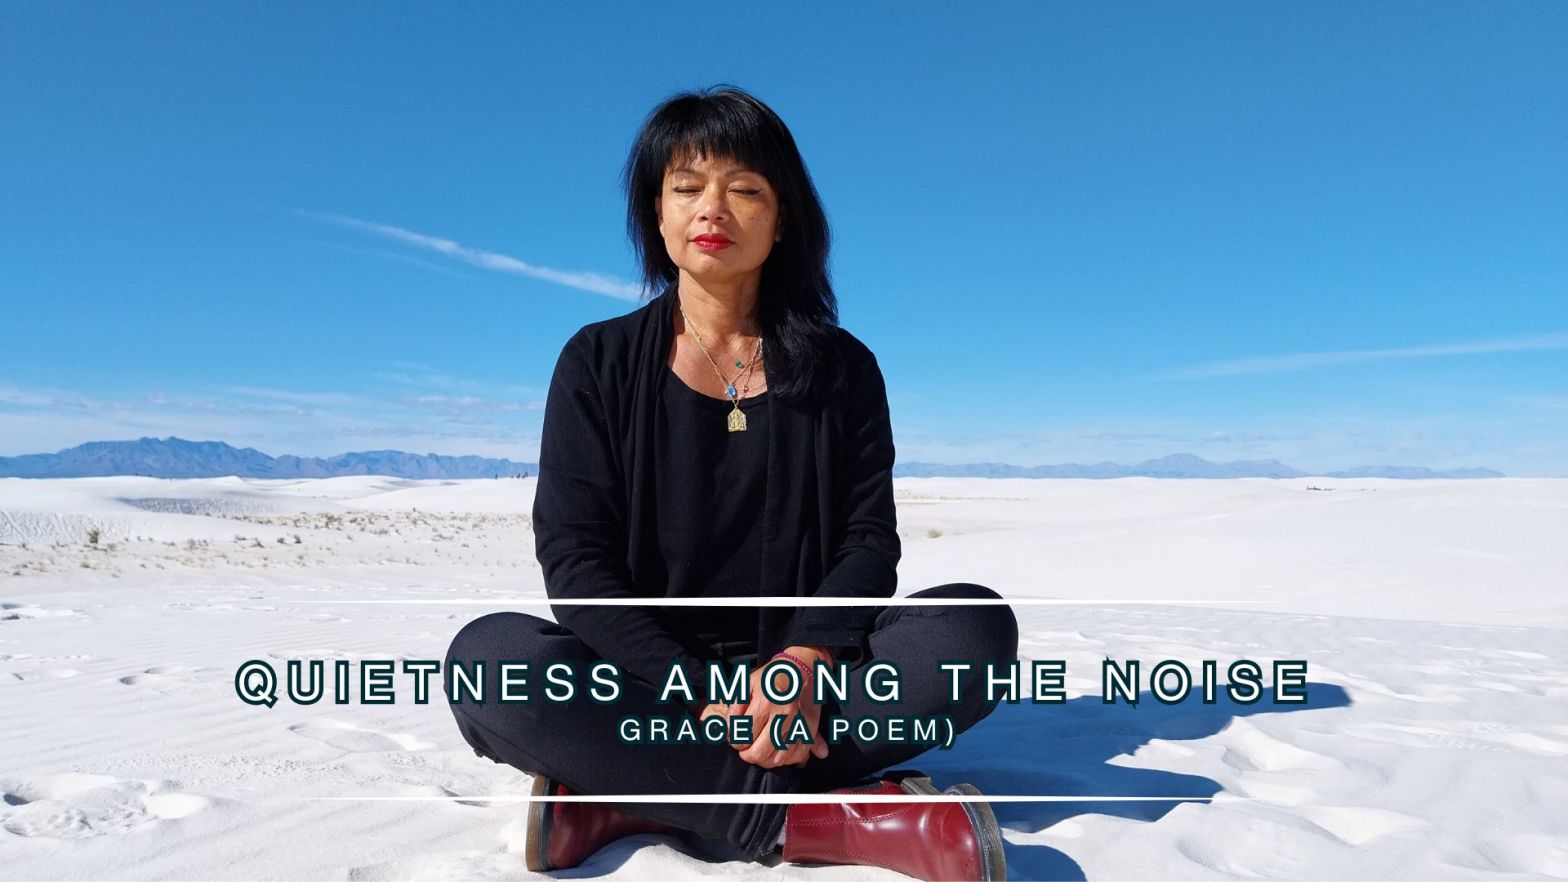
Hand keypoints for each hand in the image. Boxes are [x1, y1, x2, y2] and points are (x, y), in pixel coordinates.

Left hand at [732, 646, 833, 768]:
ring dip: (765, 760)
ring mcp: (798, 725)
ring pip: (778, 760)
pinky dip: (787, 760)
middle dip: (748, 755)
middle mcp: (783, 716)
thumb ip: (734, 708)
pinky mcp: (810, 730)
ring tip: (760, 749)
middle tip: (746, 748)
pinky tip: (778, 752)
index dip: (735, 743)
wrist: (802, 669)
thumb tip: (729, 732)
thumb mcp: (746, 684)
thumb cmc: (771, 677)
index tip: (736, 738)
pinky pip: (798, 756)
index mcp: (765, 703)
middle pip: (760, 753)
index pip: (743, 738)